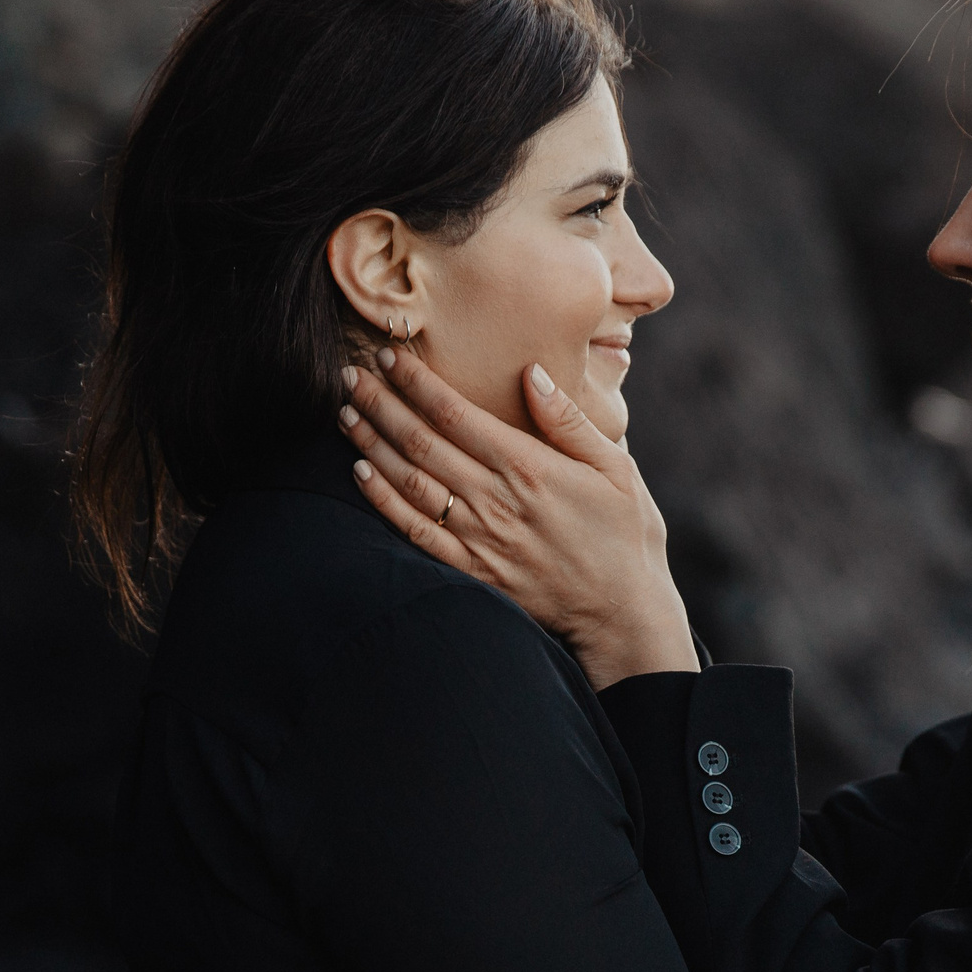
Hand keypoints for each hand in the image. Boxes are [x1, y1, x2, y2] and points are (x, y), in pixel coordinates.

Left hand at [339, 350, 699, 689]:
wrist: (623, 613)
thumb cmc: (625, 535)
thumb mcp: (616, 468)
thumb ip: (569, 421)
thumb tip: (531, 373)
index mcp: (529, 466)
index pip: (455, 414)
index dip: (417, 383)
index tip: (390, 357)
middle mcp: (495, 500)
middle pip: (421, 441)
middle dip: (380, 403)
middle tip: (350, 374)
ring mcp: (479, 538)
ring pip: (410, 480)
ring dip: (373, 443)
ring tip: (345, 413)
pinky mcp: (471, 571)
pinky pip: (415, 530)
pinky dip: (383, 499)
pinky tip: (361, 472)